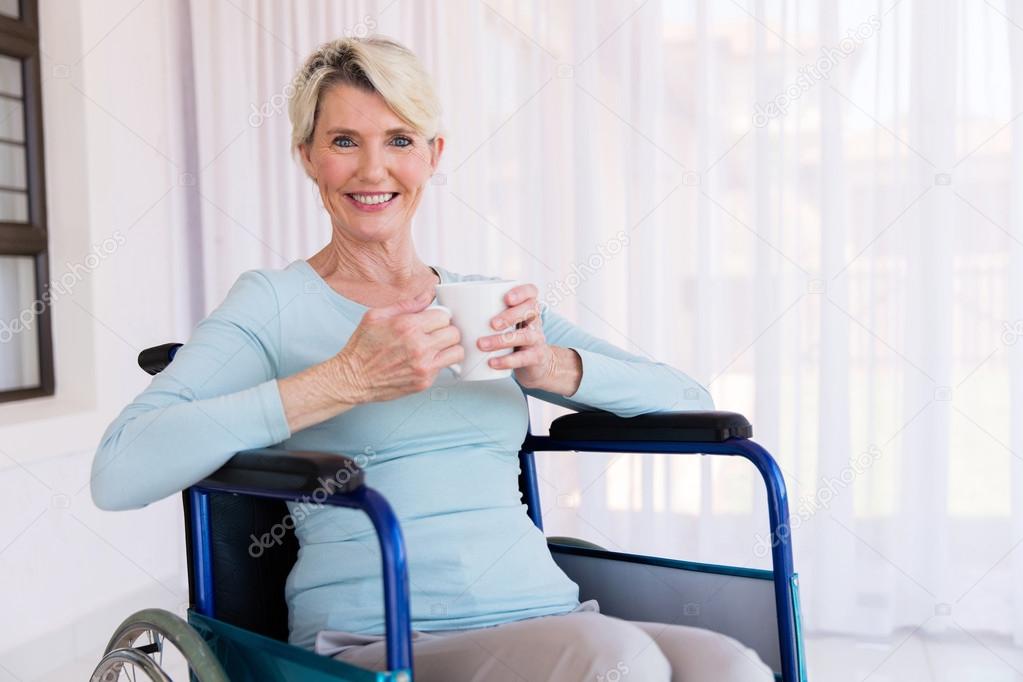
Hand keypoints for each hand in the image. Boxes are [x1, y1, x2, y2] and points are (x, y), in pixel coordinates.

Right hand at [334, 288, 463, 402]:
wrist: (353, 378)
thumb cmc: (362, 347)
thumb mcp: (376, 316)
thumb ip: (406, 304)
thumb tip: (428, 295)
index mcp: (408, 326)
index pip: (444, 316)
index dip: (439, 317)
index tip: (433, 321)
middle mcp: (419, 346)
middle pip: (454, 333)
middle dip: (446, 331)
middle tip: (436, 333)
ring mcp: (423, 366)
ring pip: (457, 352)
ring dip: (449, 347)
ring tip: (437, 347)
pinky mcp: (424, 382)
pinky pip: (445, 368)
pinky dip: (439, 363)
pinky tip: (427, 360)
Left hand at [477, 283, 555, 388]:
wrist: (535, 365)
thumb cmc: (510, 338)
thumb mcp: (503, 322)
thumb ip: (484, 313)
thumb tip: (448, 308)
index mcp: (526, 307)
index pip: (531, 292)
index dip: (521, 292)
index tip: (506, 298)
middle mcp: (535, 320)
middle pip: (530, 310)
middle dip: (510, 316)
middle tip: (491, 324)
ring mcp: (537, 339)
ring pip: (525, 335)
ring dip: (502, 340)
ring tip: (482, 344)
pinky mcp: (536, 357)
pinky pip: (524, 358)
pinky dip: (506, 361)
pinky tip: (491, 362)